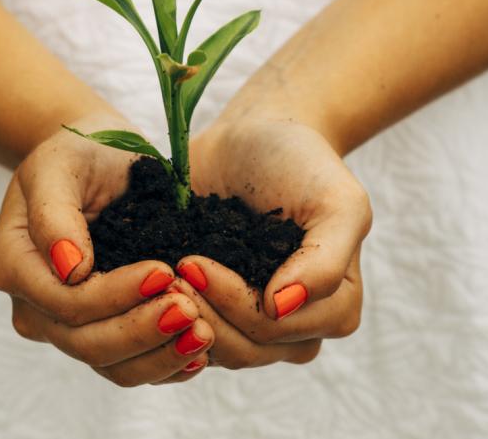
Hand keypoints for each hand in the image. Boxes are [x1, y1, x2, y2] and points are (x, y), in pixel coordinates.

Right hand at [0, 112, 214, 385]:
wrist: (97, 158)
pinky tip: (199, 354)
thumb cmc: (77, 154)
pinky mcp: (101, 331)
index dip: (116, 295)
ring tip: (204, 333)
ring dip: (160, 356)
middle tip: (194, 312)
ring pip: (111, 365)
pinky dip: (165, 365)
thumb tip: (70, 269)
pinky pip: (131, 366)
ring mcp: (66, 326)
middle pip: (87, 343)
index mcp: (14, 266)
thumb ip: (56, 213)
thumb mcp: (59, 165)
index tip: (165, 271)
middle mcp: (34, 306)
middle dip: (143, 331)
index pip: (66, 302)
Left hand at [176, 116, 370, 369]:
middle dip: (203, 311)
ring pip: (216, 351)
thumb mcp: (337, 200)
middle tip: (168, 268)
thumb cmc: (302, 163)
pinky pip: (191, 339)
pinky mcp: (218, 311)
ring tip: (158, 276)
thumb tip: (281, 309)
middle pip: (245, 349)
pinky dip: (169, 320)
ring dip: (181, 319)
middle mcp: (298, 326)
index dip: (233, 303)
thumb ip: (326, 259)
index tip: (192, 262)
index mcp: (335, 308)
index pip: (276, 331)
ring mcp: (255, 323)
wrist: (257, 136)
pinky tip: (150, 288)